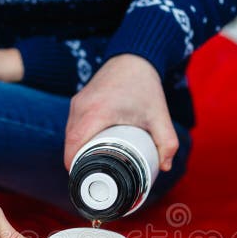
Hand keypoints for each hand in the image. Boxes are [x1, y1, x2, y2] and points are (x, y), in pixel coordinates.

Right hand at [65, 54, 177, 170]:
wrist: (133, 57)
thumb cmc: (145, 85)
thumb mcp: (159, 115)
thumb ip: (167, 142)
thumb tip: (165, 166)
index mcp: (96, 112)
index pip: (74, 147)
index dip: (76, 168)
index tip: (86, 180)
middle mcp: (81, 107)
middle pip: (70, 144)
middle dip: (79, 163)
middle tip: (95, 178)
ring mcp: (77, 103)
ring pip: (69, 136)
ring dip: (77, 151)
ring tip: (92, 166)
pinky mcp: (77, 101)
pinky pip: (72, 126)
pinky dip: (78, 139)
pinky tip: (89, 149)